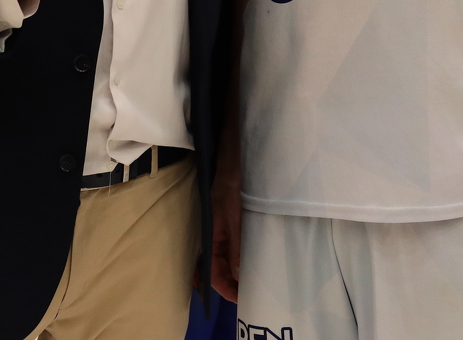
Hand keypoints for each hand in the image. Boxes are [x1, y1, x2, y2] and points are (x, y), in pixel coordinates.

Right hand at [210, 151, 241, 302]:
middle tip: (249, 296)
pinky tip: (252, 262)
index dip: (224, 288)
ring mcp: (221, 231)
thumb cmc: (230, 188)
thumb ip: (236, 247)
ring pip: (225, 260)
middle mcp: (214, 238)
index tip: (240, 300)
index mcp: (210, 238)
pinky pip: (232, 247)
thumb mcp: (235, 219)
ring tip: (252, 283)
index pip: (211, 272)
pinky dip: (239, 259)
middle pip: (217, 269)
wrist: (231, 162)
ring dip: (235, 273)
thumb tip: (238, 276)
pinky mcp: (230, 224)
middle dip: (229, 285)